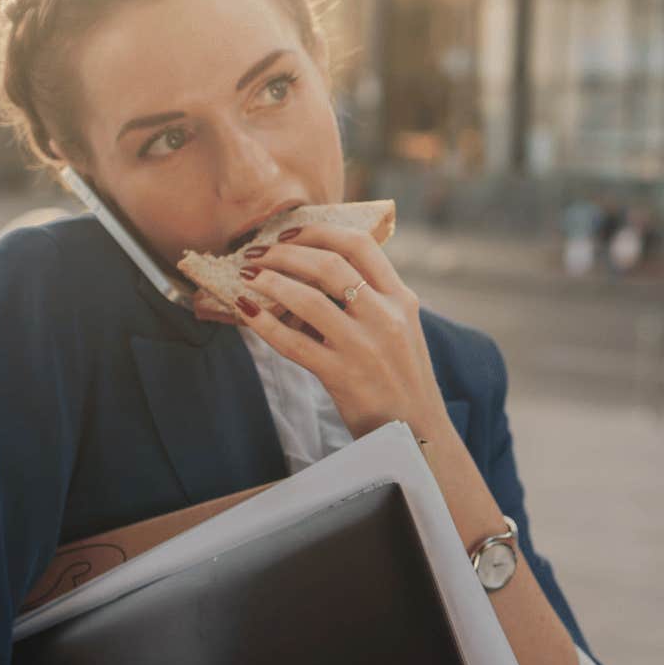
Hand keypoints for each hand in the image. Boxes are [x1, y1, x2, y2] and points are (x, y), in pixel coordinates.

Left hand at [234, 223, 451, 438]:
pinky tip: (246, 312)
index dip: (318, 231)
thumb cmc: (402, 379)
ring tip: (247, 276)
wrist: (418, 433)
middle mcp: (386, 317)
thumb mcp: (403, 329)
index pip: (361, 245)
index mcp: (402, 299)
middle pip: (328, 264)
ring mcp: (364, 347)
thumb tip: (318, 272)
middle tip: (258, 252)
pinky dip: (263, 323)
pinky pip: (292, 342)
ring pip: (306, 299)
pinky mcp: (342, 376)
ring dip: (269, 281)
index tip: (290, 233)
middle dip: (284, 253)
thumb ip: (374, 300)